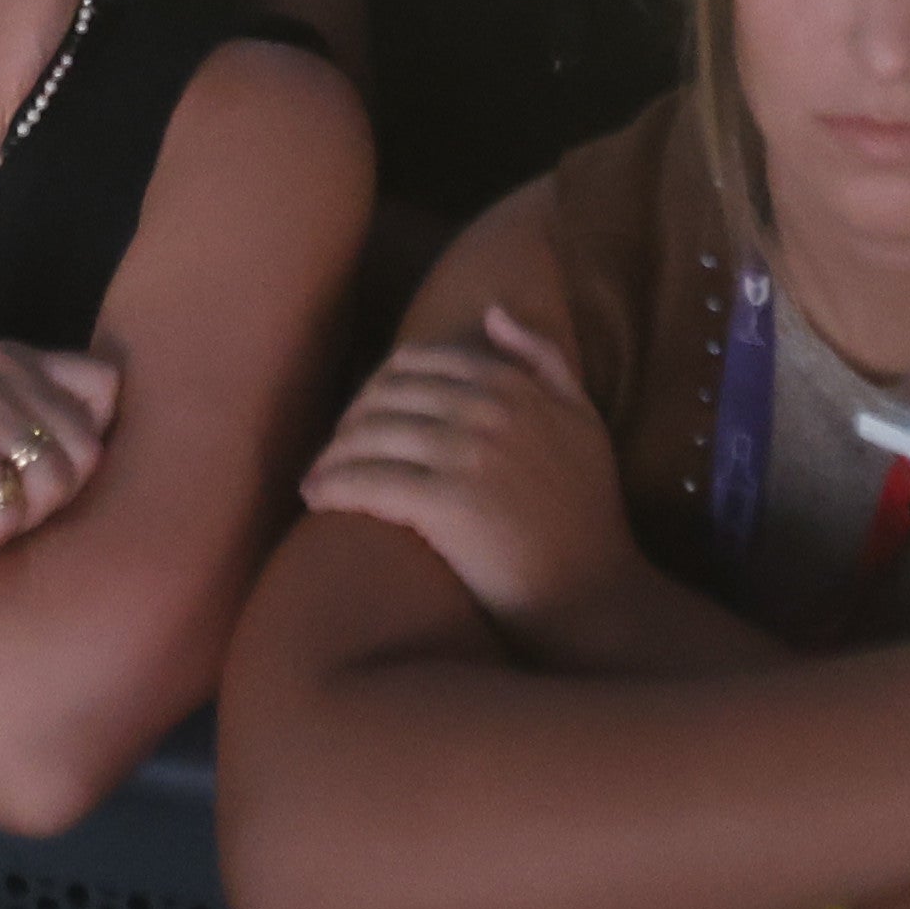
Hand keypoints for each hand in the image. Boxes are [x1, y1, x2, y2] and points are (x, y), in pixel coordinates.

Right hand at [0, 339, 124, 574]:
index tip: (34, 475)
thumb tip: (103, 448)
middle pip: (89, 451)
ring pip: (56, 486)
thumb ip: (31, 421)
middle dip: (44, 501)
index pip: (107, 386)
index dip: (87, 441)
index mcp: (9, 359)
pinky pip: (7, 516)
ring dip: (8, 524)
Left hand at [293, 307, 638, 658]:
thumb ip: (545, 360)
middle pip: (387, 394)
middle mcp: (490, 409)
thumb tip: (492, 313)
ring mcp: (468, 453)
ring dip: (333, 455)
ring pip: (372, 434)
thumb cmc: (588, 515)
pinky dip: (334, 485)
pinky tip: (317, 498)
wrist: (593, 596)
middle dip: (349, 421)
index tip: (361, 418)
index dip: (378, 386)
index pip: (419, 361)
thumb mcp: (583, 420)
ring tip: (316, 479)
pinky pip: (369, 481)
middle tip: (331, 452)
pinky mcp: (447, 504)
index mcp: (516, 385)